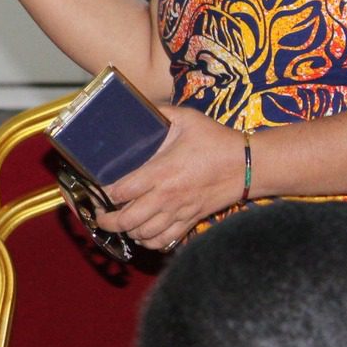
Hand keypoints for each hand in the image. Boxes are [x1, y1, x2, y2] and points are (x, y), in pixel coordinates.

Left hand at [97, 106, 243, 251]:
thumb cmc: (217, 141)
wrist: (249, 165)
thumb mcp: (187, 119)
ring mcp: (178, 212)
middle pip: (126, 220)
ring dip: (127, 231)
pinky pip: (164, 241)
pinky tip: (143, 233)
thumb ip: (161, 112)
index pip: (120, 192)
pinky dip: (149, 241)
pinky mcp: (191, 220)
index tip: (97, 190)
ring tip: (120, 222)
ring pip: (143, 234)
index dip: (103, 194)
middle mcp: (166, 197)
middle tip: (100, 214)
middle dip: (107, 221)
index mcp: (160, 173)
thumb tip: (139, 105)